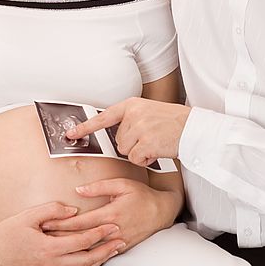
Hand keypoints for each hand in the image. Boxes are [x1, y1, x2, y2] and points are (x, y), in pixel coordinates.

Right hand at [0, 201, 124, 265]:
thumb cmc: (8, 232)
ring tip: (113, 250)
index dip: (99, 233)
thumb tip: (73, 210)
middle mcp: (51, 262)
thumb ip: (53, 210)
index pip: (81, 241)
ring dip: (99, 259)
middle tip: (121, 239)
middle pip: (86, 258)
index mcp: (48, 247)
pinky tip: (94, 259)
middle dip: (106, 249)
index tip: (113, 225)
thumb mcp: (29, 215)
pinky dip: (86, 265)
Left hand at [41, 178, 182, 251]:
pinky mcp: (121, 247)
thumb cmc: (141, 195)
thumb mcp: (121, 184)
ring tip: (54, 245)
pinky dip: (85, 252)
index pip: (81, 222)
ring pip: (89, 248)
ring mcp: (117, 241)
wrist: (161, 211)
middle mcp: (113, 230)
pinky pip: (100, 253)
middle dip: (61, 237)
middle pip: (81, 237)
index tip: (47, 223)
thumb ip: (99, 186)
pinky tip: (74, 251)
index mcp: (111, 214)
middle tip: (43, 237)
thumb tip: (79, 190)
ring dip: (71, 247)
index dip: (62, 223)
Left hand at [67, 97, 189, 165]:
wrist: (194, 128)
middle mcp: (133, 114)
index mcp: (132, 105)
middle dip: (132, 145)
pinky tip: (157, 151)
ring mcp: (140, 128)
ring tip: (155, 143)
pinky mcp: (146, 142)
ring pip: (125, 151)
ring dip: (139, 153)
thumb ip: (132, 120)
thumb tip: (116, 135)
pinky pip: (135, 159)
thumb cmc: (173, 123)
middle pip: (118, 140)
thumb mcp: (149, 112)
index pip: (103, 117)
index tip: (70, 134)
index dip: (85, 127)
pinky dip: (145, 160)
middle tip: (150, 138)